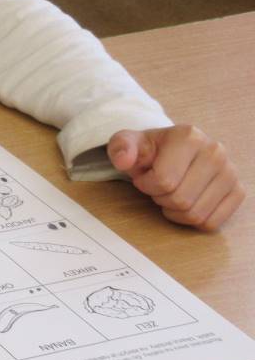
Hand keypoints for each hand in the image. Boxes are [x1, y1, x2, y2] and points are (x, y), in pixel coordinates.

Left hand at [107, 125, 244, 230]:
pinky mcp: (237, 191)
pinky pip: (212, 223)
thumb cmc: (149, 150)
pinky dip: (193, 220)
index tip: (144, 175)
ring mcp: (230, 172)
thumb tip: (123, 160)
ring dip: (175, 210)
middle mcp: (215, 152)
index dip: (146, 185)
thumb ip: (121, 148)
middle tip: (157, 186)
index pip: (164, 181)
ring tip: (170, 192)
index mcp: (189, 136)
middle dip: (160, 198)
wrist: (171, 151)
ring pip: (196, 214)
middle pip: (181, 199)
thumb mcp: (128, 143)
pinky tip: (186, 203)